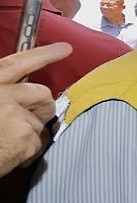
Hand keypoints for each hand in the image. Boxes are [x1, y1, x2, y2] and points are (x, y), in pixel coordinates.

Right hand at [0, 43, 72, 175]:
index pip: (16, 63)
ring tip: (6, 140)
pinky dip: (26, 151)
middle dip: (41, 108)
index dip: (43, 55)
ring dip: (30, 133)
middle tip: (24, 121)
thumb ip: (2, 93)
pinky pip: (38, 143)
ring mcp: (13, 114)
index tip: (65, 48)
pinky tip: (7, 154)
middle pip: (41, 94)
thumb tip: (19, 89)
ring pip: (40, 121)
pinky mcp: (24, 136)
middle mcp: (1, 94)